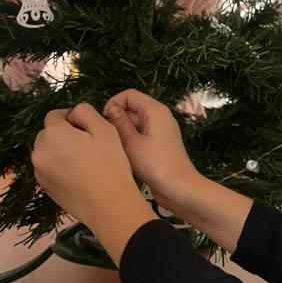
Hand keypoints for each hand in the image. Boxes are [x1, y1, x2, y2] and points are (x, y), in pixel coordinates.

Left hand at [31, 104, 148, 235]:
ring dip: (60, 150)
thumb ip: (85, 112)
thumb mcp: (104, 129)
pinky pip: (49, 168)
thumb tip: (73, 114)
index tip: (87, 129)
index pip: (54, 115)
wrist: (108, 206)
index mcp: (53, 134)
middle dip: (64, 134)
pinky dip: (59, 166)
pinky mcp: (44, 187)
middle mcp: (39, 151)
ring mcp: (39, 171)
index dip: (71, 117)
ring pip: (47, 151)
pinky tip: (79, 175)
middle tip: (87, 145)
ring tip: (83, 161)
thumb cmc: (109, 165)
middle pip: (48, 133)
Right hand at [103, 91, 201, 210]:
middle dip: (117, 118)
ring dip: (123, 131)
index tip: (102, 120)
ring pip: (136, 122)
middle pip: (133, 107)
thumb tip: (111, 109)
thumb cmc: (155, 164)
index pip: (129, 95)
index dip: (113, 103)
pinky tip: (123, 154)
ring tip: (113, 146)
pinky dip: (131, 140)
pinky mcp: (160, 143)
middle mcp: (160, 116)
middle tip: (106, 136)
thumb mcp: (132, 142)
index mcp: (155, 110)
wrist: (179, 188)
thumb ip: (120, 123)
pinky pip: (142, 134)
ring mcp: (161, 130)